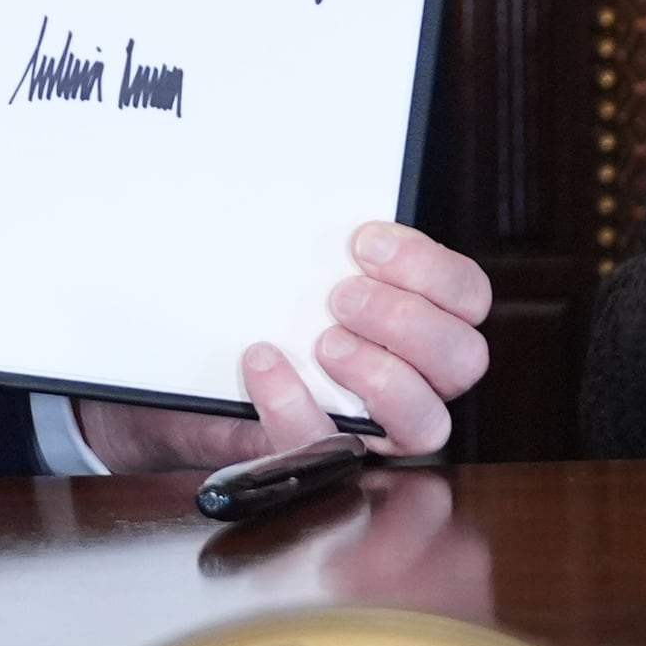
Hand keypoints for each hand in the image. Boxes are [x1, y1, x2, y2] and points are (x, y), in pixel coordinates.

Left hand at [72, 223, 492, 471]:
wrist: (176, 384)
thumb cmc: (245, 317)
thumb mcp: (278, 270)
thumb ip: (306, 244)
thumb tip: (298, 179)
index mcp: (415, 320)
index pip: (468, 295)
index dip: (429, 266)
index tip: (363, 241)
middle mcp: (414, 380)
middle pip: (464, 358)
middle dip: (405, 319)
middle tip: (341, 296)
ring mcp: (376, 430)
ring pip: (429, 422)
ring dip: (379, 373)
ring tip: (323, 341)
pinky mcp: (325, 465)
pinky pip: (333, 449)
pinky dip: (297, 403)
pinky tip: (263, 364)